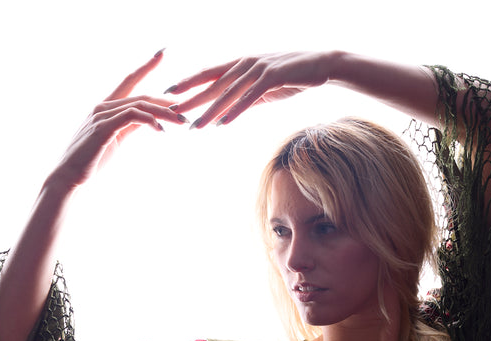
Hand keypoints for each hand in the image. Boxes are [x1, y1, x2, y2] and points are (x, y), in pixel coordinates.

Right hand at [48, 50, 187, 190]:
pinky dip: (148, 120)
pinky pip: (131, 117)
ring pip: (139, 105)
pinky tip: (161, 129)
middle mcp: (103, 106)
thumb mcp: (116, 138)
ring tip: (181, 120)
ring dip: (163, 112)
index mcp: (106, 107)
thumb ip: (130, 126)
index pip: (129, 81)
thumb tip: (149, 120)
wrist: (70, 175)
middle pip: (141, 95)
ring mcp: (102, 115)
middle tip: (186, 106)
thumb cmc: (91, 160)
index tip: (162, 54)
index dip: (146, 66)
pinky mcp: (103, 128)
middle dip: (165, 99)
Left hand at [165, 51, 336, 127]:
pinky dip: (236, 110)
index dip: (189, 82)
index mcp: (241, 64)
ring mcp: (258, 69)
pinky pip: (250, 98)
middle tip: (171, 110)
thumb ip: (245, 99)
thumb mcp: (264, 89)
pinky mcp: (273, 78)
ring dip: (211, 110)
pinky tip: (224, 123)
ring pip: (229, 93)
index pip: (209, 74)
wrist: (321, 65)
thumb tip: (227, 113)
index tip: (169, 92)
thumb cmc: (292, 76)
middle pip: (213, 84)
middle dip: (191, 98)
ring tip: (195, 125)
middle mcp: (245, 64)